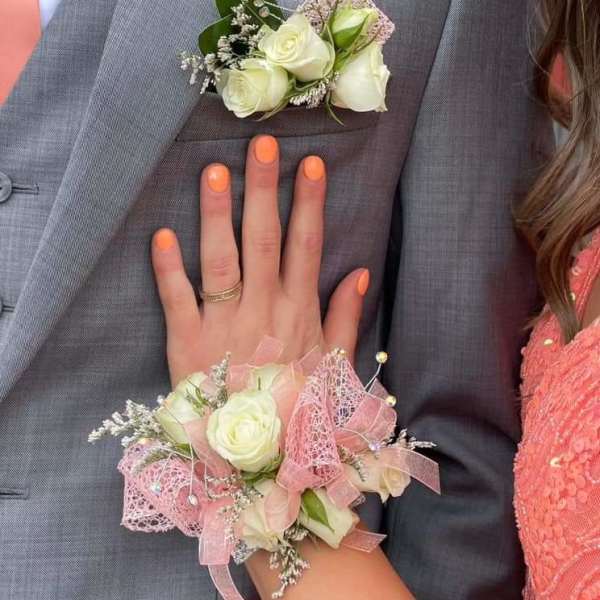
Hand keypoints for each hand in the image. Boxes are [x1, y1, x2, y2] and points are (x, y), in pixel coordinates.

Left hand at [151, 135, 369, 385]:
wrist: (256, 456)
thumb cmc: (295, 404)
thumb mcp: (332, 364)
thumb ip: (346, 317)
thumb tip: (359, 272)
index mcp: (299, 313)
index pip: (307, 247)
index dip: (309, 203)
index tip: (310, 164)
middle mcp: (263, 310)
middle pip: (264, 241)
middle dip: (265, 189)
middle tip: (262, 144)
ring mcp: (223, 325)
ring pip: (221, 261)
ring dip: (218, 215)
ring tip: (216, 171)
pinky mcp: (187, 343)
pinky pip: (177, 301)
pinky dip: (168, 269)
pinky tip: (162, 234)